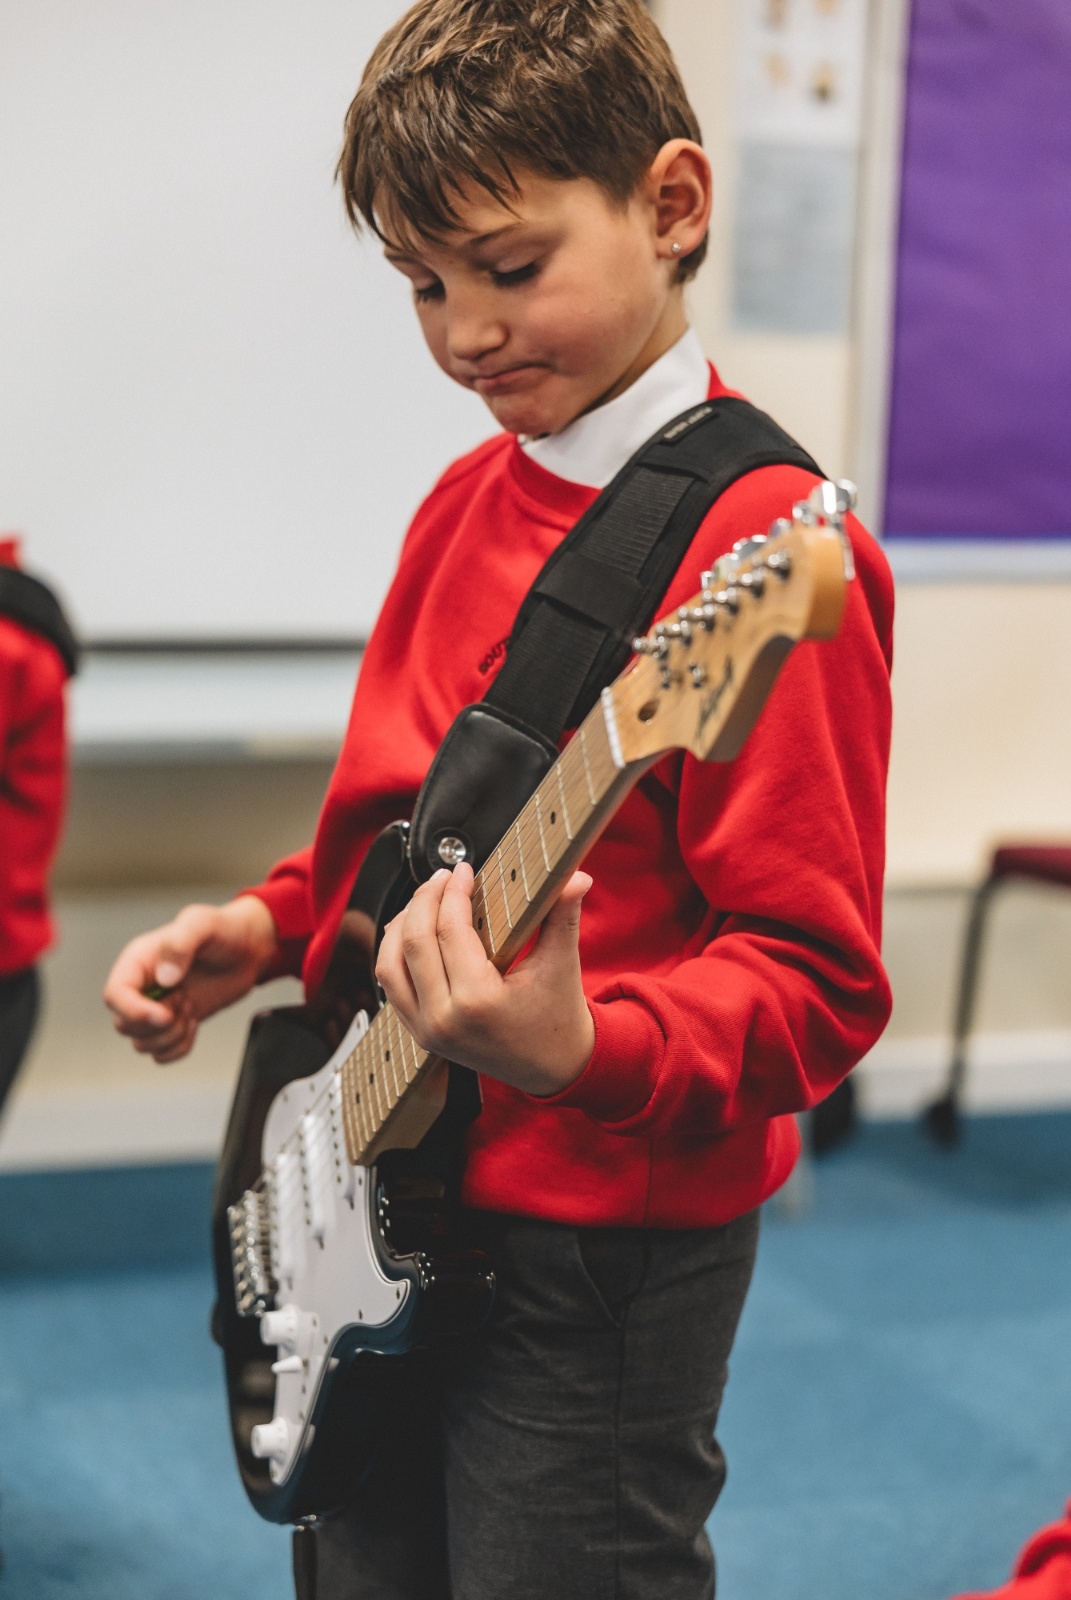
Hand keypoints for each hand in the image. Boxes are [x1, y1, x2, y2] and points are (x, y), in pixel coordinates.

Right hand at [103, 895, 278, 1063]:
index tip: (164, 1013)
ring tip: (191, 1007)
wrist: (249, 950)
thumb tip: (164, 978)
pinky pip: (161, 1053)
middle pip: (125, 1025)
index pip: (114, 996)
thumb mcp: (202, 923)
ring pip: (142, 1043)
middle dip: (160, 1023)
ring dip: (171, 1035)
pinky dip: (179, 1046)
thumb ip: (180, 943)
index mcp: (138, 962)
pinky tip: (194, 1022)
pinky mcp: (173, 1024)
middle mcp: (142, 986)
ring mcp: (156, 1008)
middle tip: (185, 999)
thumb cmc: (224, 931)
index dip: (134, 1011)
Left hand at [375, 863, 595, 1096]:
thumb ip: (564, 915)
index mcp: (478, 1002)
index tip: (464, 870)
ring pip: (389, 964)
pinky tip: (415, 932)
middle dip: (425, 900)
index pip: (449, 931)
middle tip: (444, 877)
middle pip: (413, 942)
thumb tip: (577, 876)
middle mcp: (443, 1020)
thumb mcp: (562, 963)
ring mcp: (426, 1031)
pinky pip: (392, 986)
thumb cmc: (558, 1017)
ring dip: (401, 925)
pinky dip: (396, 954)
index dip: (453, 892)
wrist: (553, 1068)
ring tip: (425, 901)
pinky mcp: (419, 1035)